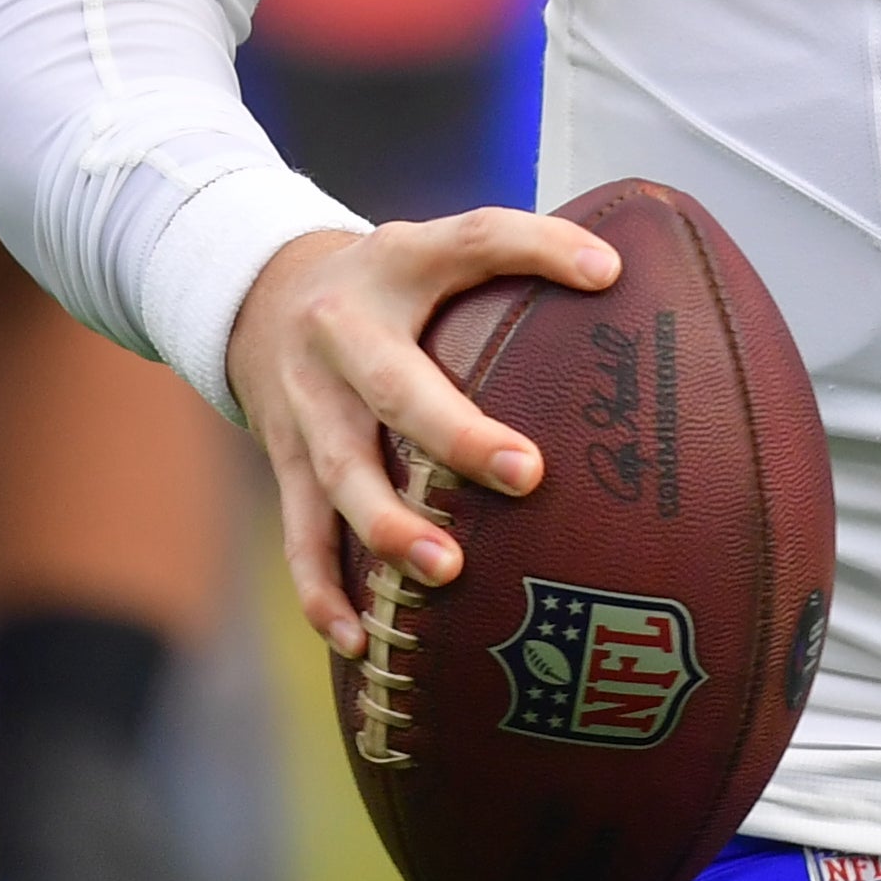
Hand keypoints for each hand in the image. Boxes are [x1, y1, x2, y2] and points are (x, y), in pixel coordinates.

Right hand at [228, 209, 618, 653]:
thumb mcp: (440, 248)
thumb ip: (518, 257)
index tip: (606, 274)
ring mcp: (305, 402)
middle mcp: (341, 331)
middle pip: (394, 385)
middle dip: (455, 434)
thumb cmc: (391, 283)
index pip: (472, 241)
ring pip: (340, 471)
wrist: (259, 296)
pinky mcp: (283, 459)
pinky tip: (359, 639)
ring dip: (390, 526)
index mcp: (397, 263)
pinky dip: (323, 589)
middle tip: (526, 473)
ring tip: (447, 570)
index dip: (537, 249)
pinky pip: (300, 532)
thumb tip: (622, 276)